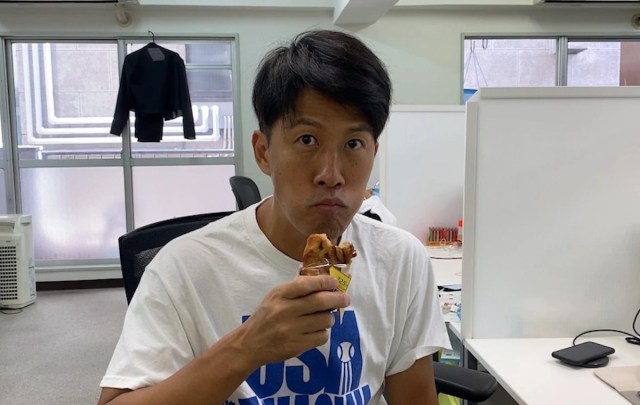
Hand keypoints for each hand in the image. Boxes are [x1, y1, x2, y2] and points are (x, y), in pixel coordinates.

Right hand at [234, 275, 349, 366]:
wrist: (250, 344)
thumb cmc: (266, 316)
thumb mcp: (275, 297)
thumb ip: (296, 289)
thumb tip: (324, 282)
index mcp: (280, 295)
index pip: (306, 284)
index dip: (324, 282)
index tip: (335, 282)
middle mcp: (285, 311)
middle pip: (320, 302)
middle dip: (338, 298)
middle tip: (346, 299)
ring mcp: (291, 330)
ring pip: (324, 320)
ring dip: (329, 318)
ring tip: (324, 317)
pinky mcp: (297, 346)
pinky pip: (321, 337)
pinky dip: (323, 333)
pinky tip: (316, 331)